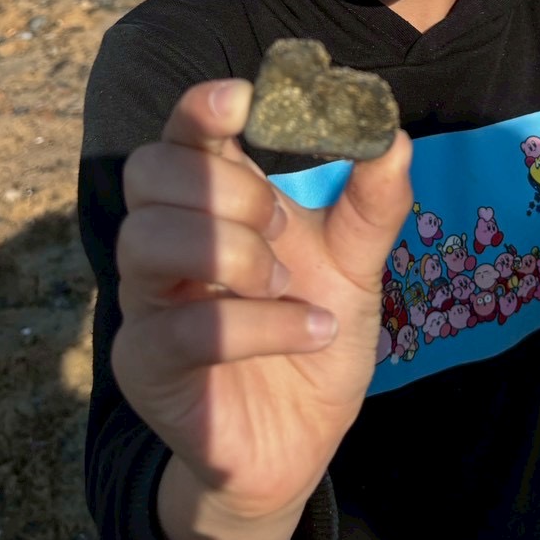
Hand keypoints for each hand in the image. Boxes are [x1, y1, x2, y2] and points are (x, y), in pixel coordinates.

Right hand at [111, 78, 412, 521]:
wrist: (300, 441)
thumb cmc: (314, 333)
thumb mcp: (357, 265)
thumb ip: (373, 202)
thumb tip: (393, 134)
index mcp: (213, 202)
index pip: (182, 134)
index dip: (202, 107)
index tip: (246, 98)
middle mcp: (167, 241)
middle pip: (149, 171)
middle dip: (224, 186)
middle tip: (282, 225)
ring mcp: (149, 303)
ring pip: (146, 240)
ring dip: (232, 251)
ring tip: (288, 282)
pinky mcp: (146, 366)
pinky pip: (181, 328)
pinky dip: (256, 324)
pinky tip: (309, 330)